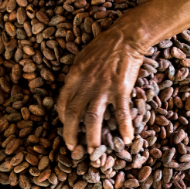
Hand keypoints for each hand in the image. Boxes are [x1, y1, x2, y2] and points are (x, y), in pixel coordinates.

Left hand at [57, 18, 145, 151]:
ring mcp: (103, 88)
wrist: (126, 37)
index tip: (67, 127)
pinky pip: (121, 113)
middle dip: (70, 134)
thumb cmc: (105, 45)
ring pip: (92, 118)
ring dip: (92, 137)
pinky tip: (127, 139)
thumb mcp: (83, 57)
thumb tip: (74, 90)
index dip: (63, 118)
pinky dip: (124, 128)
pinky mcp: (120, 89)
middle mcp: (85, 84)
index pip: (62, 102)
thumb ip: (78, 75)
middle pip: (73, 114)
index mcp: (74, 76)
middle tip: (73, 149)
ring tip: (94, 151)